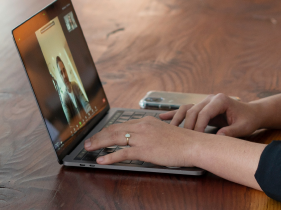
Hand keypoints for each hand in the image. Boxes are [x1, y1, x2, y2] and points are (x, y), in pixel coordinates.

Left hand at [84, 117, 205, 166]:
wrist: (193, 145)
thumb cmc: (183, 141)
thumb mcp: (164, 132)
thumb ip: (151, 133)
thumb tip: (142, 140)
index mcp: (146, 121)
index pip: (122, 124)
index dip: (108, 130)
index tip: (100, 134)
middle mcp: (142, 126)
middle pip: (114, 129)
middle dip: (98, 135)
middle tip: (88, 141)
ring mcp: (142, 138)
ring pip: (114, 139)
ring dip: (99, 143)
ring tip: (89, 148)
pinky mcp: (144, 150)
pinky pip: (122, 153)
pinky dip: (109, 156)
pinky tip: (101, 160)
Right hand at [162, 93, 262, 136]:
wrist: (251, 113)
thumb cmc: (248, 120)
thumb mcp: (243, 127)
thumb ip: (231, 132)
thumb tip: (219, 138)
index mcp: (220, 100)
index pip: (204, 112)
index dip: (198, 126)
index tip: (196, 139)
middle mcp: (210, 98)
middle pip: (193, 111)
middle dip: (187, 125)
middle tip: (183, 140)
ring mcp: (205, 101)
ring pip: (187, 109)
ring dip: (177, 119)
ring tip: (169, 130)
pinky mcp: (202, 107)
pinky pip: (186, 110)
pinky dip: (175, 114)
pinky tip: (163, 117)